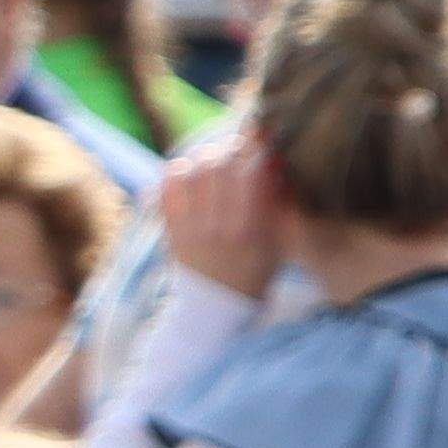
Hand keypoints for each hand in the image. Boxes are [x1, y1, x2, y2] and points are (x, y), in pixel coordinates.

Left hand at [157, 132, 280, 299]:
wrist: (214, 309)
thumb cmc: (255, 273)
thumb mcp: (278, 244)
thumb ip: (279, 204)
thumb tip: (275, 158)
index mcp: (250, 230)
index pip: (251, 172)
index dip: (256, 146)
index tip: (260, 137)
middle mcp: (219, 227)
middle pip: (219, 164)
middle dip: (230, 149)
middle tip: (236, 150)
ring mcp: (191, 228)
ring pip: (192, 169)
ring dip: (205, 157)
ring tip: (214, 160)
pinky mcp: (172, 229)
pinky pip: (168, 185)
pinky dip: (179, 171)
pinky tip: (192, 175)